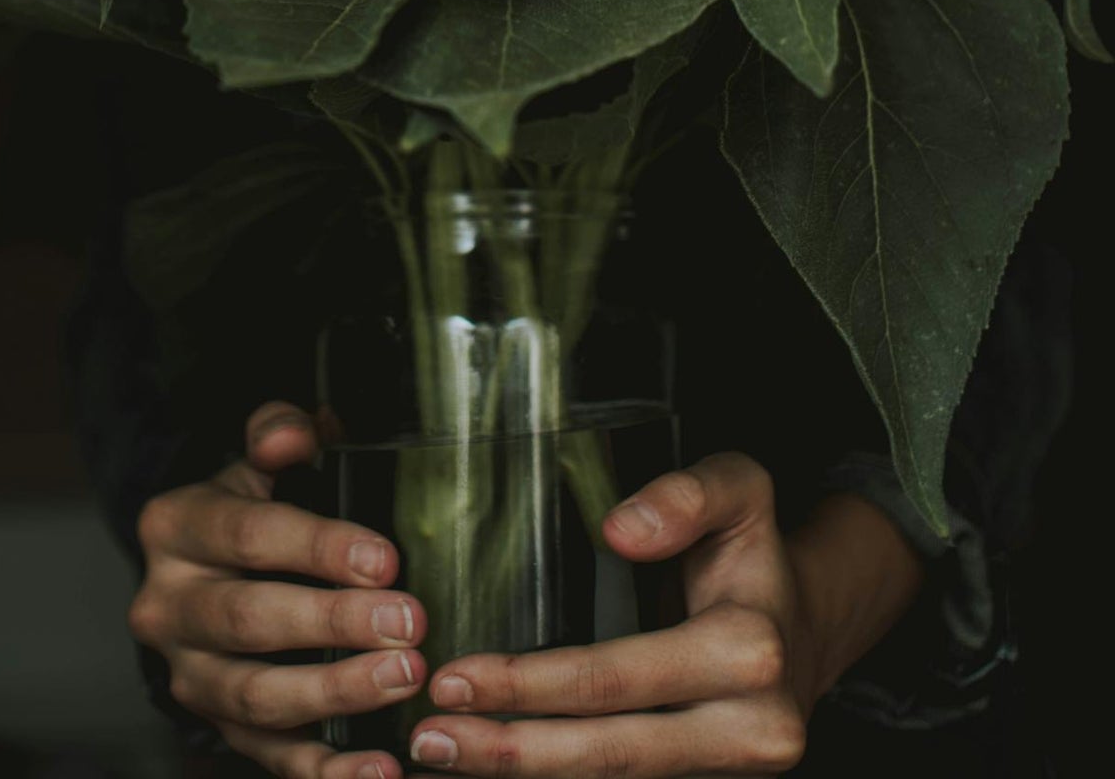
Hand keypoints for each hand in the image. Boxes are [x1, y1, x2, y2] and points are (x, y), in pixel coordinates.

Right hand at [130, 399, 426, 778]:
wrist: (207, 571)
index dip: (319, 547)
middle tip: (409, 625)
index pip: (248, 535)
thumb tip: (297, 434)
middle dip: (334, 624)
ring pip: (255, 697)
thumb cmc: (250, 505)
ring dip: (335, 693)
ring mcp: (189, 677)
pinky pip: (269, 758)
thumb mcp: (256, 460)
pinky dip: (325, 771)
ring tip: (403, 680)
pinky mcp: (217, 729)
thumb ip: (277, 434)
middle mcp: (167, 607)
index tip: (386, 560)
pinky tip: (378, 770)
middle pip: (249, 620)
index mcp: (175, 527)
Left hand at [408, 452, 923, 777]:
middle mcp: (749, 730)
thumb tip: (619, 528)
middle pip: (611, 753)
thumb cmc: (756, 552)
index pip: (619, 680)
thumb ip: (685, 495)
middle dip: (512, 750)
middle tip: (429, 735)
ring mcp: (732, 771)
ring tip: (443, 754)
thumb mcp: (741, 489)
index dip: (532, 686)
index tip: (457, 675)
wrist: (811, 626)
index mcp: (749, 652)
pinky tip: (500, 767)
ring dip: (524, 775)